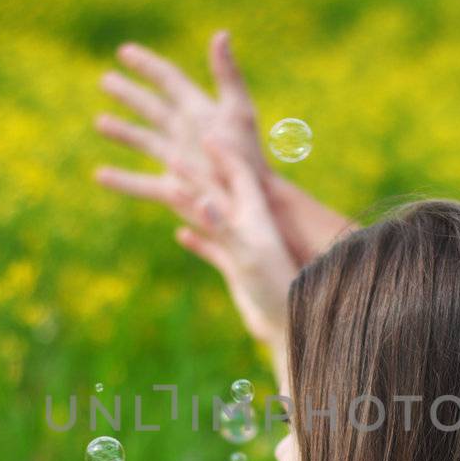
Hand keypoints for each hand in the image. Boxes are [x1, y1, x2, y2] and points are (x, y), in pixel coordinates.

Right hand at [94, 29, 267, 226]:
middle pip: (152, 107)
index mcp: (200, 111)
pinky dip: (121, 181)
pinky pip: (141, 184)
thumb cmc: (248, 156)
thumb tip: (220, 33)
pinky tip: (100, 176)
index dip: (146, 65)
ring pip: (143, 141)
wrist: (253, 201)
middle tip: (104, 79)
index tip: (123, 51)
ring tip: (100, 122)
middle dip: (128, 94)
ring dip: (122, 132)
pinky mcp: (174, 190)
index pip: (169, 80)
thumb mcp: (237, 111)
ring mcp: (178, 161)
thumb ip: (227, 74)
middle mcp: (187, 133)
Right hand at [176, 137, 299, 348]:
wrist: (289, 328)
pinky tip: (181, 236)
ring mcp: (243, 248)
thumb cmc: (276, 291)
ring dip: (191, 205)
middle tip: (171, 155)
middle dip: (197, 173)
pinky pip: (213, 250)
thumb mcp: (247, 256)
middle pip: (220, 191)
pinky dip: (197, 241)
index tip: (205, 132)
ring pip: (213, 220)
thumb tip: (200, 200)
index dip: (223, 153)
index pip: (238, 173)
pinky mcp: (238, 271)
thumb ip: (222, 228)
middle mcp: (250, 227)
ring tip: (170, 188)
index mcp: (256, 216)